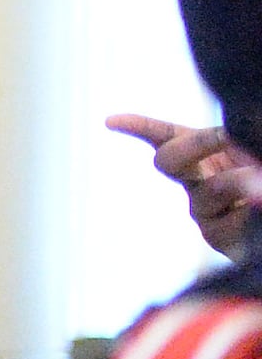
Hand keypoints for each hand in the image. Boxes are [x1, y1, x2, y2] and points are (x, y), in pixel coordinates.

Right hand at [110, 112, 261, 256]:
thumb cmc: (257, 172)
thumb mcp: (247, 150)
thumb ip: (233, 143)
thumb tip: (230, 151)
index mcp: (202, 154)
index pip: (164, 135)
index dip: (139, 127)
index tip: (111, 121)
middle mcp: (196, 181)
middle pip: (170, 160)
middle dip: (196, 144)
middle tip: (227, 135)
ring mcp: (203, 210)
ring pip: (209, 192)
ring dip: (238, 181)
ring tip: (259, 175)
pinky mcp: (218, 236)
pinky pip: (228, 223)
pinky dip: (248, 211)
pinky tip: (255, 208)